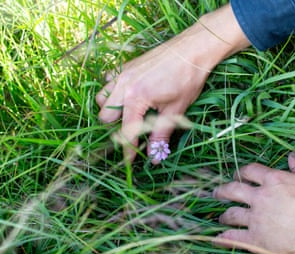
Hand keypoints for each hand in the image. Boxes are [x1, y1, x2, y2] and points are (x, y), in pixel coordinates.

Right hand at [96, 38, 209, 162]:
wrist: (192, 49)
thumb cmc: (187, 79)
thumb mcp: (176, 111)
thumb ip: (161, 135)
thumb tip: (154, 157)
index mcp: (136, 98)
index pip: (126, 132)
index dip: (128, 150)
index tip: (128, 163)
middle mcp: (123, 86)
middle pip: (104, 116)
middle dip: (116, 128)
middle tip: (134, 132)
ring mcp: (122, 74)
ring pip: (102, 98)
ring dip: (110, 109)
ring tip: (128, 114)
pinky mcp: (125, 66)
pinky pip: (108, 81)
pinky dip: (112, 90)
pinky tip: (127, 95)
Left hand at [212, 152, 294, 253]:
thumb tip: (292, 156)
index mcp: (273, 180)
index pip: (251, 171)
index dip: (242, 172)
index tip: (237, 174)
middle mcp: (260, 197)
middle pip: (234, 190)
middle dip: (223, 190)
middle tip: (218, 193)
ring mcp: (255, 218)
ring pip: (232, 214)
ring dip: (224, 216)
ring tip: (220, 218)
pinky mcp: (255, 238)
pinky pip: (233, 238)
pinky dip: (223, 239)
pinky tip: (216, 240)